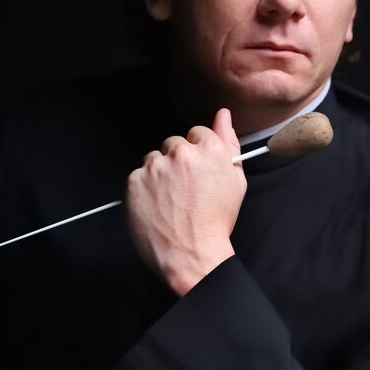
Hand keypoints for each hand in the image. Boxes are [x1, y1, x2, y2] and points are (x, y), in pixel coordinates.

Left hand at [125, 108, 246, 295]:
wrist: (192, 255)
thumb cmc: (216, 221)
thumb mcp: (234, 180)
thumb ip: (228, 142)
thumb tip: (223, 115)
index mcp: (209, 149)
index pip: (196, 133)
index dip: (197, 154)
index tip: (197, 172)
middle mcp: (181, 153)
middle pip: (173, 144)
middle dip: (177, 162)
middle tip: (184, 190)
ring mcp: (155, 167)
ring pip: (154, 159)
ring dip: (159, 174)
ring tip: (170, 201)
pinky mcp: (134, 181)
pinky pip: (137, 176)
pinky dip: (143, 189)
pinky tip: (156, 206)